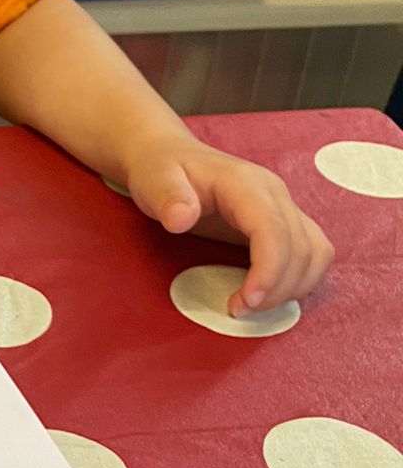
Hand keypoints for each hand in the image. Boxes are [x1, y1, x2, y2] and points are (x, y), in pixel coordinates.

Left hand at [123, 132, 333, 316]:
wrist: (170, 157)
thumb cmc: (162, 170)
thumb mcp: (153, 179)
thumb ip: (167, 197)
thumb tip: (180, 220)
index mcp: (244, 183)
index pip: (273, 228)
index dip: (269, 269)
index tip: (246, 302)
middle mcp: (274, 194)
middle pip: (300, 246)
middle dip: (276, 288)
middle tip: (238, 310)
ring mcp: (283, 207)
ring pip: (314, 253)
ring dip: (292, 287)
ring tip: (251, 305)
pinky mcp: (285, 223)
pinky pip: (311, 254)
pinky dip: (297, 280)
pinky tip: (265, 293)